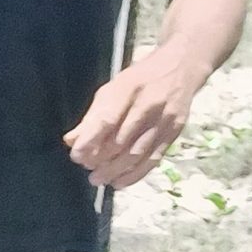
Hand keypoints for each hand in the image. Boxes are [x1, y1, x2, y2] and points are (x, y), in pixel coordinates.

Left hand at [66, 50, 205, 188]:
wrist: (180, 69)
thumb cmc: (139, 80)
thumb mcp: (112, 89)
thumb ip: (93, 116)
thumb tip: (71, 141)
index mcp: (128, 90)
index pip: (106, 120)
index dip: (90, 141)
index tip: (76, 156)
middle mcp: (148, 105)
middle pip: (122, 141)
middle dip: (101, 159)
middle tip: (88, 169)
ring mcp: (164, 120)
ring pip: (138, 153)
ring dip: (116, 170)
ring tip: (99, 179)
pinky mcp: (174, 132)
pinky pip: (154, 158)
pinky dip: (136, 174)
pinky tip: (120, 182)